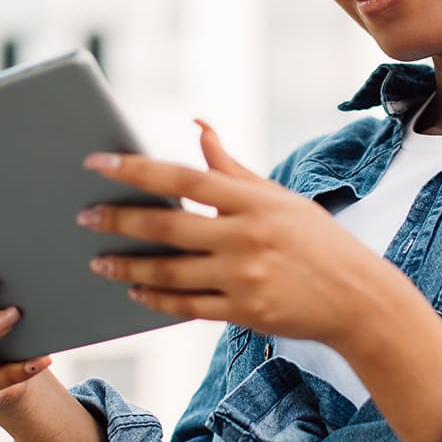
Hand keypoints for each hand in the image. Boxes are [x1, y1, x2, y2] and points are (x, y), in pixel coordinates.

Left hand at [77, 121, 419, 355]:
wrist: (359, 298)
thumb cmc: (316, 240)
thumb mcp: (280, 198)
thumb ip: (232, 169)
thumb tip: (199, 128)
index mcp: (254, 200)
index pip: (184, 178)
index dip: (137, 170)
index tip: (98, 163)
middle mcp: (247, 237)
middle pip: (168, 227)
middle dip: (119, 221)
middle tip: (83, 216)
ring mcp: (245, 277)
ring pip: (170, 273)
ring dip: (128, 265)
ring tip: (98, 260)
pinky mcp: (245, 312)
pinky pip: (187, 306)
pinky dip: (156, 299)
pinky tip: (134, 289)